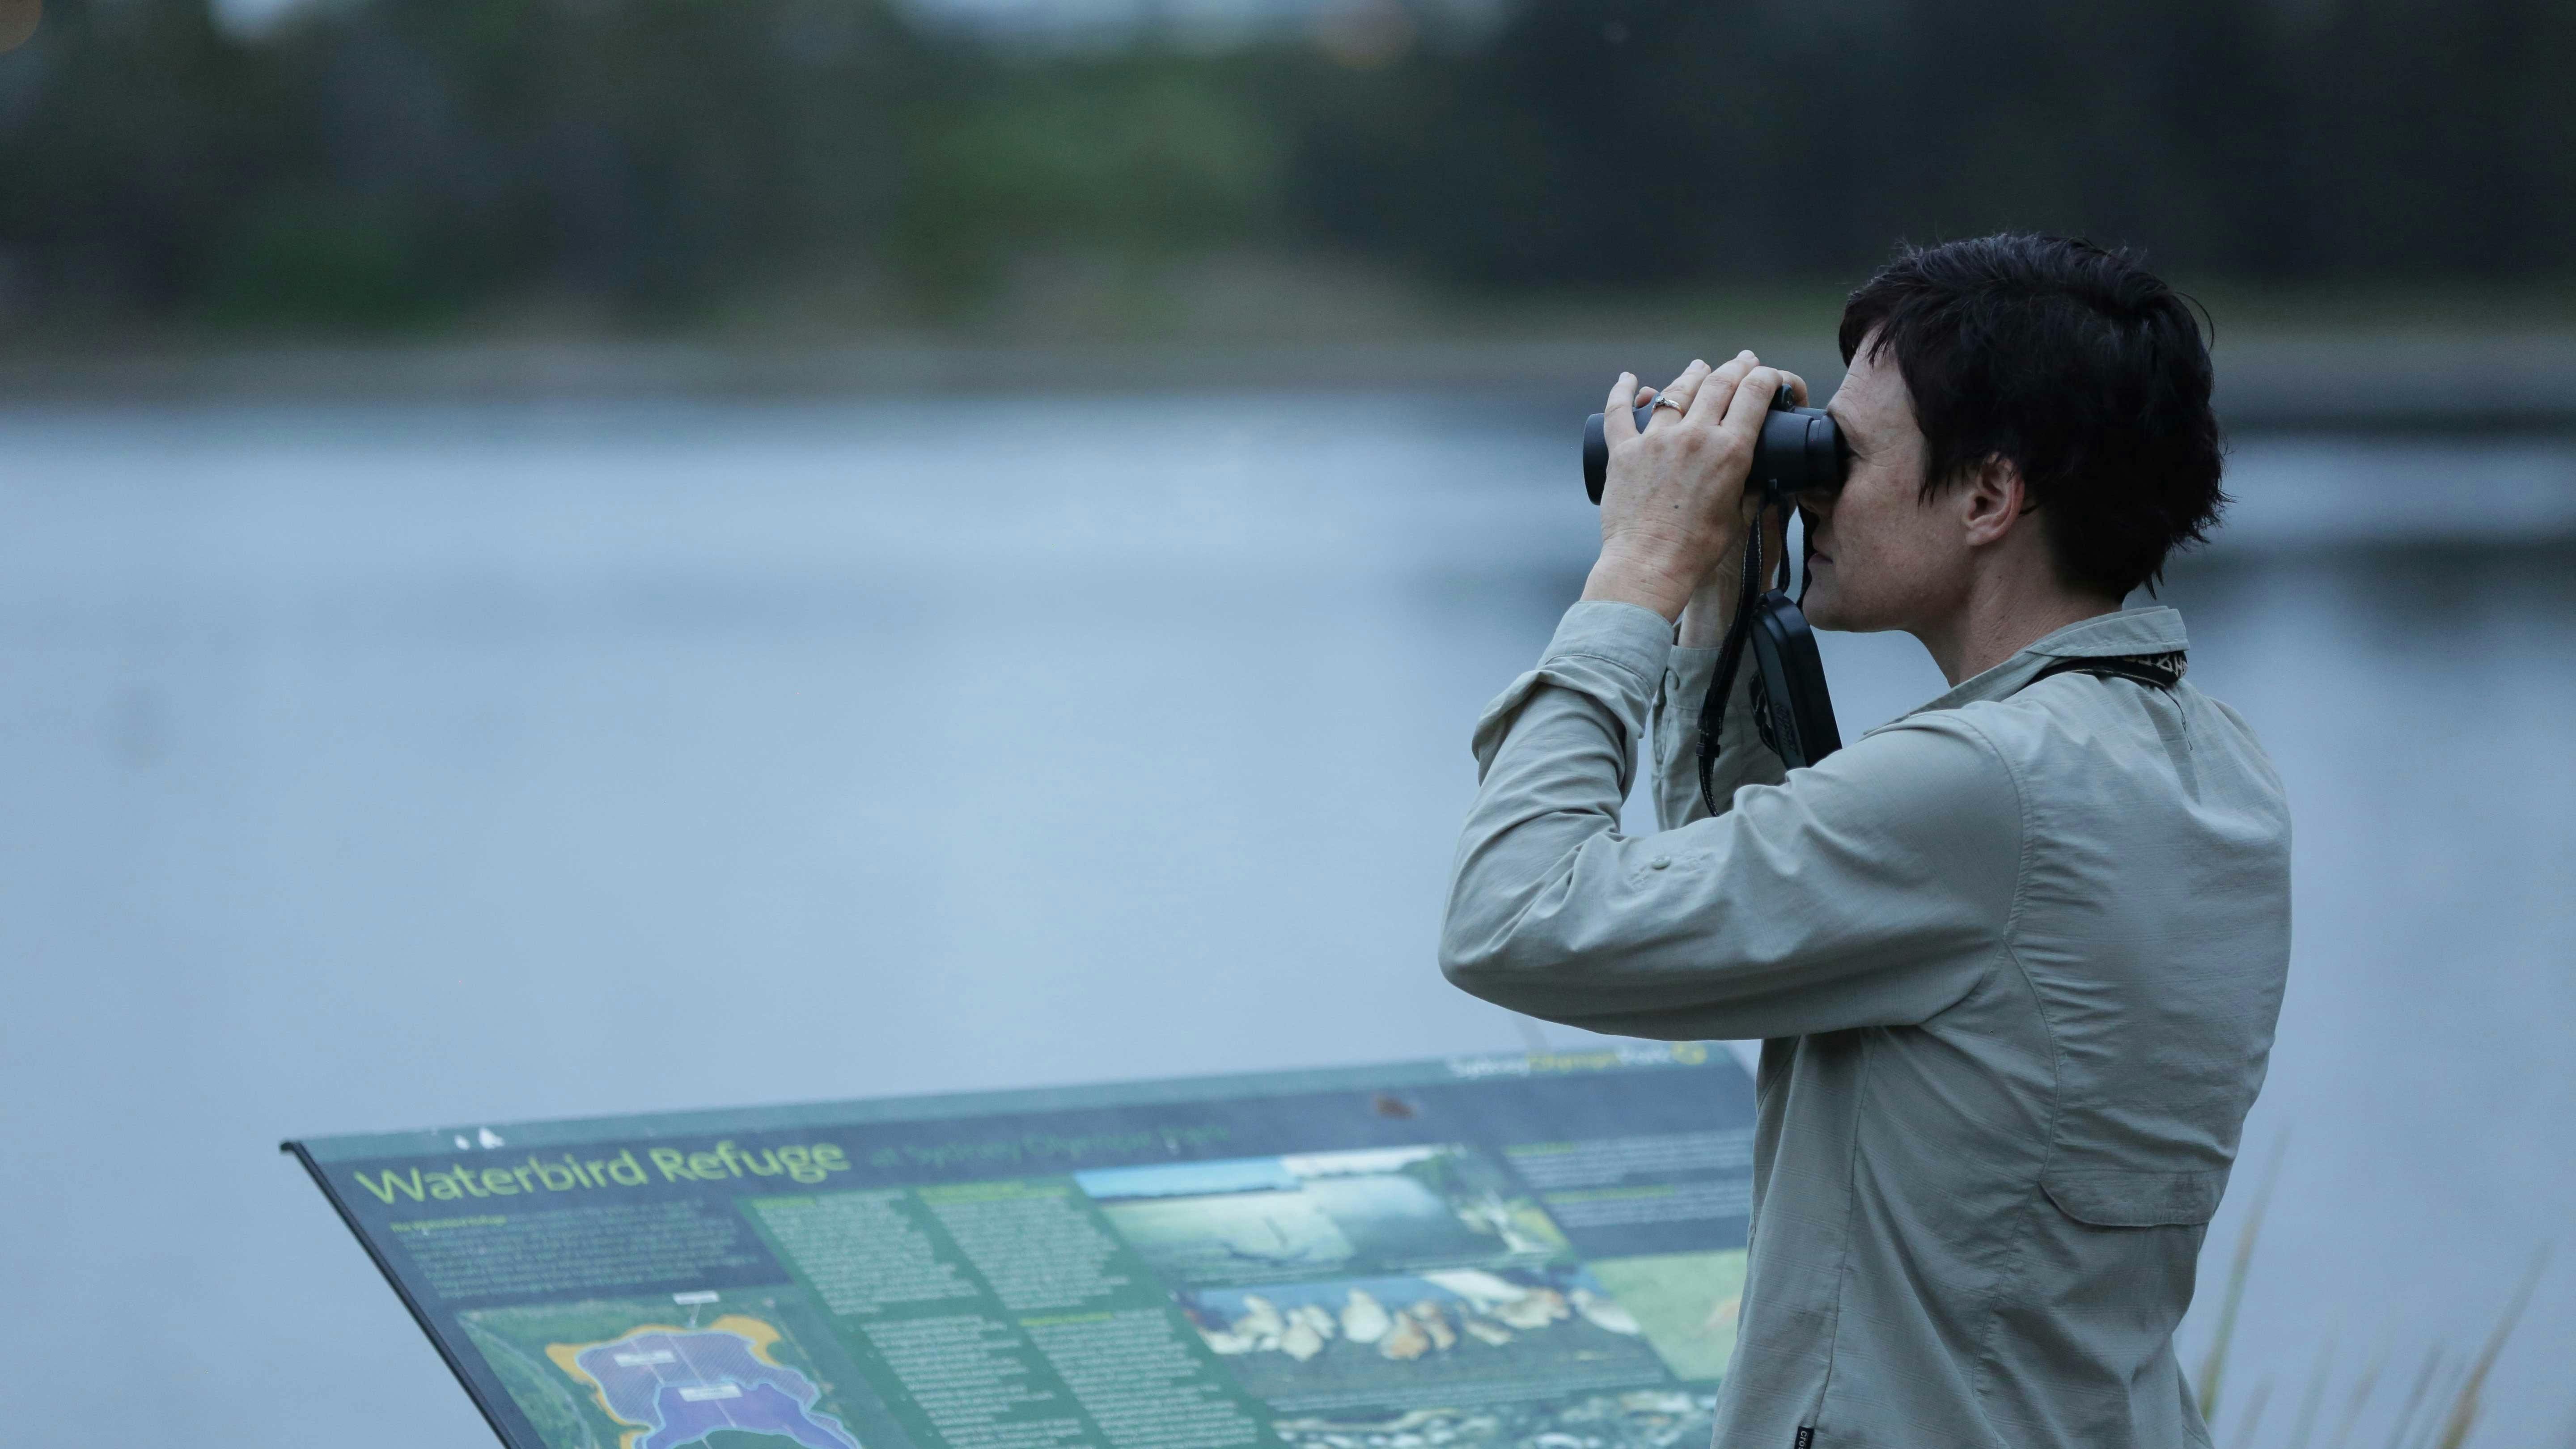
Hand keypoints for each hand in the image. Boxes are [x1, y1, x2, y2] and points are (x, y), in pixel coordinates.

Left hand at [1581, 353, 1798, 622]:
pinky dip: (1623, 391)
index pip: (1755, 393)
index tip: (1770, 375)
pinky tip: (1628, 378)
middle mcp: (1694, 436)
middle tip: (1743, 362)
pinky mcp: (1623, 451)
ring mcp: (1656, 440)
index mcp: (1730, 451)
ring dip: (1691, 374)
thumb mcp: (1738, 516)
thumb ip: (1751, 490)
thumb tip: (1759, 478)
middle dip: (1736, 367)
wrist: (1648, 567)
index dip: (1768, 376)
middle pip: (1719, 382)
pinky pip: (1619, 411)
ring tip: (1699, 367)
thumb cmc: (1695, 551)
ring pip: (1676, 389)